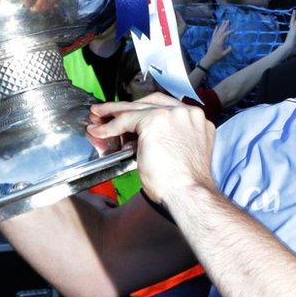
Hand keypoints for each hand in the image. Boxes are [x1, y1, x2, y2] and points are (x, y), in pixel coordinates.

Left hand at [87, 92, 215, 204]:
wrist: (187, 193)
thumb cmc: (183, 184)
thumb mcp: (178, 154)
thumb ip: (166, 140)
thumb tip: (141, 139)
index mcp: (197, 121)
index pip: (166, 108)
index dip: (145, 110)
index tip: (132, 114)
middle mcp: (187, 113)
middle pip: (151, 103)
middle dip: (127, 108)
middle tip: (109, 112)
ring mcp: (173, 114)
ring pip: (136, 108)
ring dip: (113, 112)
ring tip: (98, 116)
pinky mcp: (155, 120)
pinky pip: (126, 119)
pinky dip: (110, 126)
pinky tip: (100, 130)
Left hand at [200, 21, 232, 67]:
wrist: (209, 58)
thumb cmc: (217, 57)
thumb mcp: (224, 54)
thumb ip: (228, 50)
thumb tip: (231, 46)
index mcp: (219, 42)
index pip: (225, 35)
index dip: (230, 32)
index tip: (234, 29)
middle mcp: (216, 39)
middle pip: (221, 31)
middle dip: (225, 25)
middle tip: (228, 20)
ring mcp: (214, 39)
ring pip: (218, 31)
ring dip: (221, 26)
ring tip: (224, 21)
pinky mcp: (212, 40)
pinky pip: (214, 33)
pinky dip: (216, 29)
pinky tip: (217, 26)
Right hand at [278, 9, 295, 55]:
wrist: (287, 49)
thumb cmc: (290, 50)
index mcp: (291, 35)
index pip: (294, 28)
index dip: (295, 25)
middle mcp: (291, 31)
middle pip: (292, 23)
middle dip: (294, 18)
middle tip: (295, 13)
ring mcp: (292, 30)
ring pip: (294, 21)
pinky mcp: (293, 29)